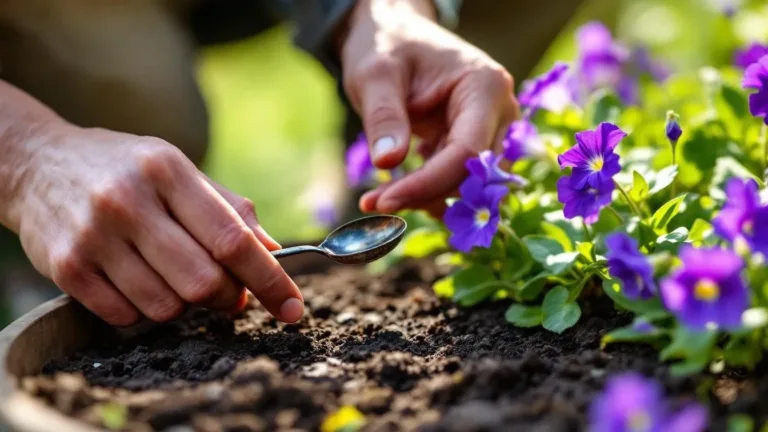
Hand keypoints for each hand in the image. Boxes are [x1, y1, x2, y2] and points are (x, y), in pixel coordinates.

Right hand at [15, 124, 302, 325]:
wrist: (37, 163)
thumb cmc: (124, 168)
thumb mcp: (178, 169)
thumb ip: (228, 208)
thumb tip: (273, 251)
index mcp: (167, 170)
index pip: (232, 239)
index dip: (270, 280)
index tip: (293, 307)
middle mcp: (129, 201)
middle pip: (203, 282)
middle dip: (227, 298)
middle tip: (228, 294)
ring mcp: (93, 236)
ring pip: (166, 306)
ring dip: (183, 305)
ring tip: (173, 277)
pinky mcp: (65, 268)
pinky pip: (126, 316)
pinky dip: (142, 310)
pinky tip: (136, 281)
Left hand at [339, 0, 519, 215]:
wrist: (393, 31)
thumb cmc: (386, 43)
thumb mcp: (375, 75)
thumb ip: (383, 117)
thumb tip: (388, 163)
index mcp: (485, 87)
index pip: (467, 151)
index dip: (429, 183)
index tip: (386, 201)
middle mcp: (498, 111)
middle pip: (470, 173)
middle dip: (424, 194)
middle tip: (373, 204)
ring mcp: (488, 129)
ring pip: (464, 183)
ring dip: (423, 198)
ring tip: (375, 199)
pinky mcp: (471, 142)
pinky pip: (453, 178)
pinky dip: (424, 191)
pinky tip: (390, 191)